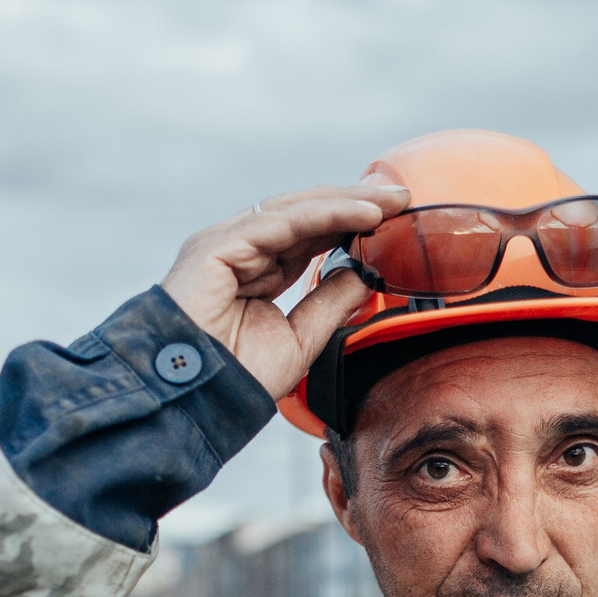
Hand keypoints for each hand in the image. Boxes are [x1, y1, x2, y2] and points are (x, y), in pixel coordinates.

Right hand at [160, 184, 407, 399]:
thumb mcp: (301, 338)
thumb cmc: (236, 377)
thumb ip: (330, 303)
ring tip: (391, 200)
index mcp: (253, 268)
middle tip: (401, 196)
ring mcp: (224, 243)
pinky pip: (282, 222)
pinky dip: (326, 215)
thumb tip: (364, 276)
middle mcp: (238, 249)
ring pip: (295, 211)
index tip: (393, 217)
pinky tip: (363, 214)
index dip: (350, 223)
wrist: (196, 400)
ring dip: (347, 202)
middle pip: (304, 214)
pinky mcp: (216, 246)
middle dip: (355, 203)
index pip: (308, 234)